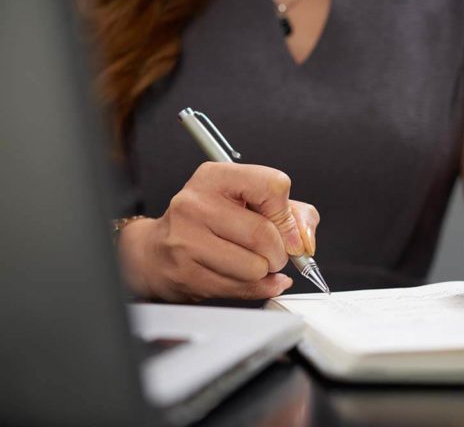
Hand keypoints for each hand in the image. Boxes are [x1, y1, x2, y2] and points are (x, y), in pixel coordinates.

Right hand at [118, 162, 319, 301]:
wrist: (156, 251)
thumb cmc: (209, 223)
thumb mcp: (249, 202)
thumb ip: (292, 213)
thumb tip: (305, 240)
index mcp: (216, 177)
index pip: (273, 186)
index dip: (287, 214)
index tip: (286, 229)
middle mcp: (196, 203)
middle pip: (265, 234)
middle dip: (280, 252)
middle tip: (272, 253)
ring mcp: (187, 239)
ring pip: (255, 267)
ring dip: (264, 272)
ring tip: (250, 262)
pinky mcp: (186, 273)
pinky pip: (241, 288)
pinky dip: (255, 287)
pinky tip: (242, 276)